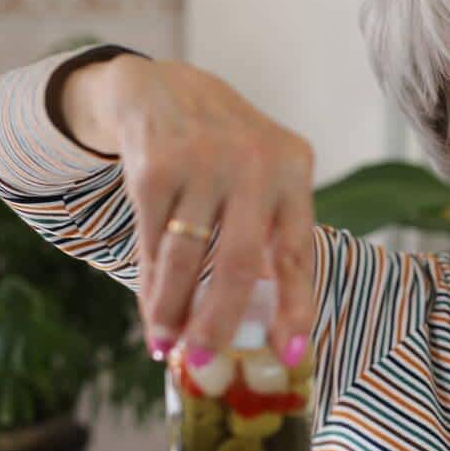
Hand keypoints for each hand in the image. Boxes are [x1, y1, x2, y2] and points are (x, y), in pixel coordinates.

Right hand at [93, 55, 315, 359]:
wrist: (164, 88)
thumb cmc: (226, 150)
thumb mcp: (265, 173)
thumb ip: (271, 231)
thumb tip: (265, 322)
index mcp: (294, 169)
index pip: (298, 251)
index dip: (296, 307)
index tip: (289, 354)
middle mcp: (254, 163)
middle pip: (240, 263)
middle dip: (221, 322)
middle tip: (207, 361)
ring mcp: (203, 161)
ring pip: (188, 259)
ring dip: (175, 310)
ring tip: (169, 344)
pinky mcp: (155, 165)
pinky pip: (152, 242)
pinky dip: (151, 283)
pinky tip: (152, 309)